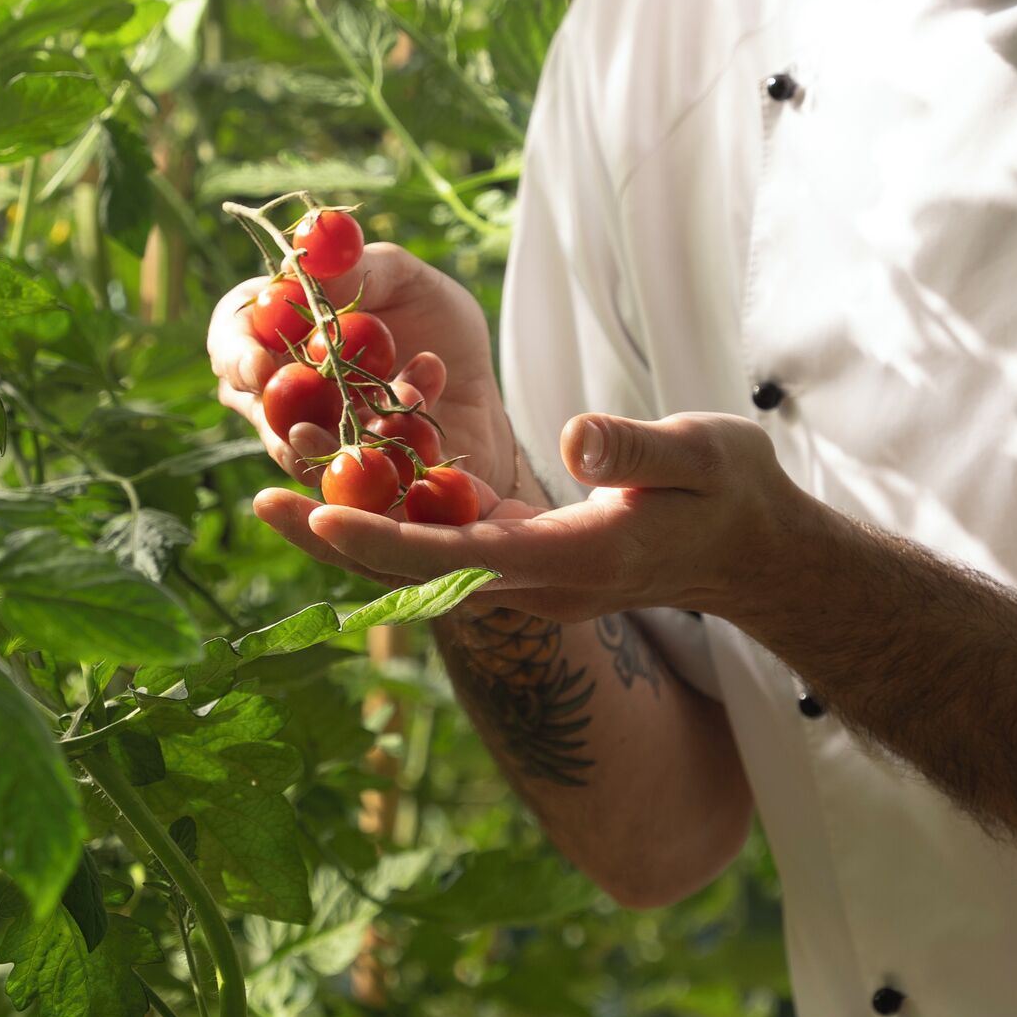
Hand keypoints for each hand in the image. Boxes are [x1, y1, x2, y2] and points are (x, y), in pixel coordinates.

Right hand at [208, 241, 518, 490]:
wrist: (480, 386)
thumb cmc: (434, 321)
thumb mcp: (409, 280)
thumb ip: (363, 268)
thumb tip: (306, 268)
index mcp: (278, 328)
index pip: (230, 337)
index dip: (234, 353)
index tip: (258, 365)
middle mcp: (281, 388)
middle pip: (248, 402)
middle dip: (272, 411)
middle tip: (303, 416)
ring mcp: (311, 437)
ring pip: (297, 447)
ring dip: (340, 426)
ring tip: (397, 391)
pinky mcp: (348, 479)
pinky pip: (354, 470)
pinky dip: (395, 431)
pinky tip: (427, 388)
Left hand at [295, 407, 804, 618]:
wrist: (755, 548)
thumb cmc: (735, 493)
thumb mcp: (701, 455)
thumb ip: (634, 446)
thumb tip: (573, 434)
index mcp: (570, 561)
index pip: (458, 556)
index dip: (384, 537)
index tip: (319, 513)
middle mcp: (535, 581)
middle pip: (416, 570)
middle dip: (337, 539)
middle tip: (261, 503)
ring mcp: (526, 575)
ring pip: (422, 558)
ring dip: (354, 526)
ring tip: (281, 484)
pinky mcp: (524, 556)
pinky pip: (446, 540)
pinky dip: (396, 512)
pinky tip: (351, 470)